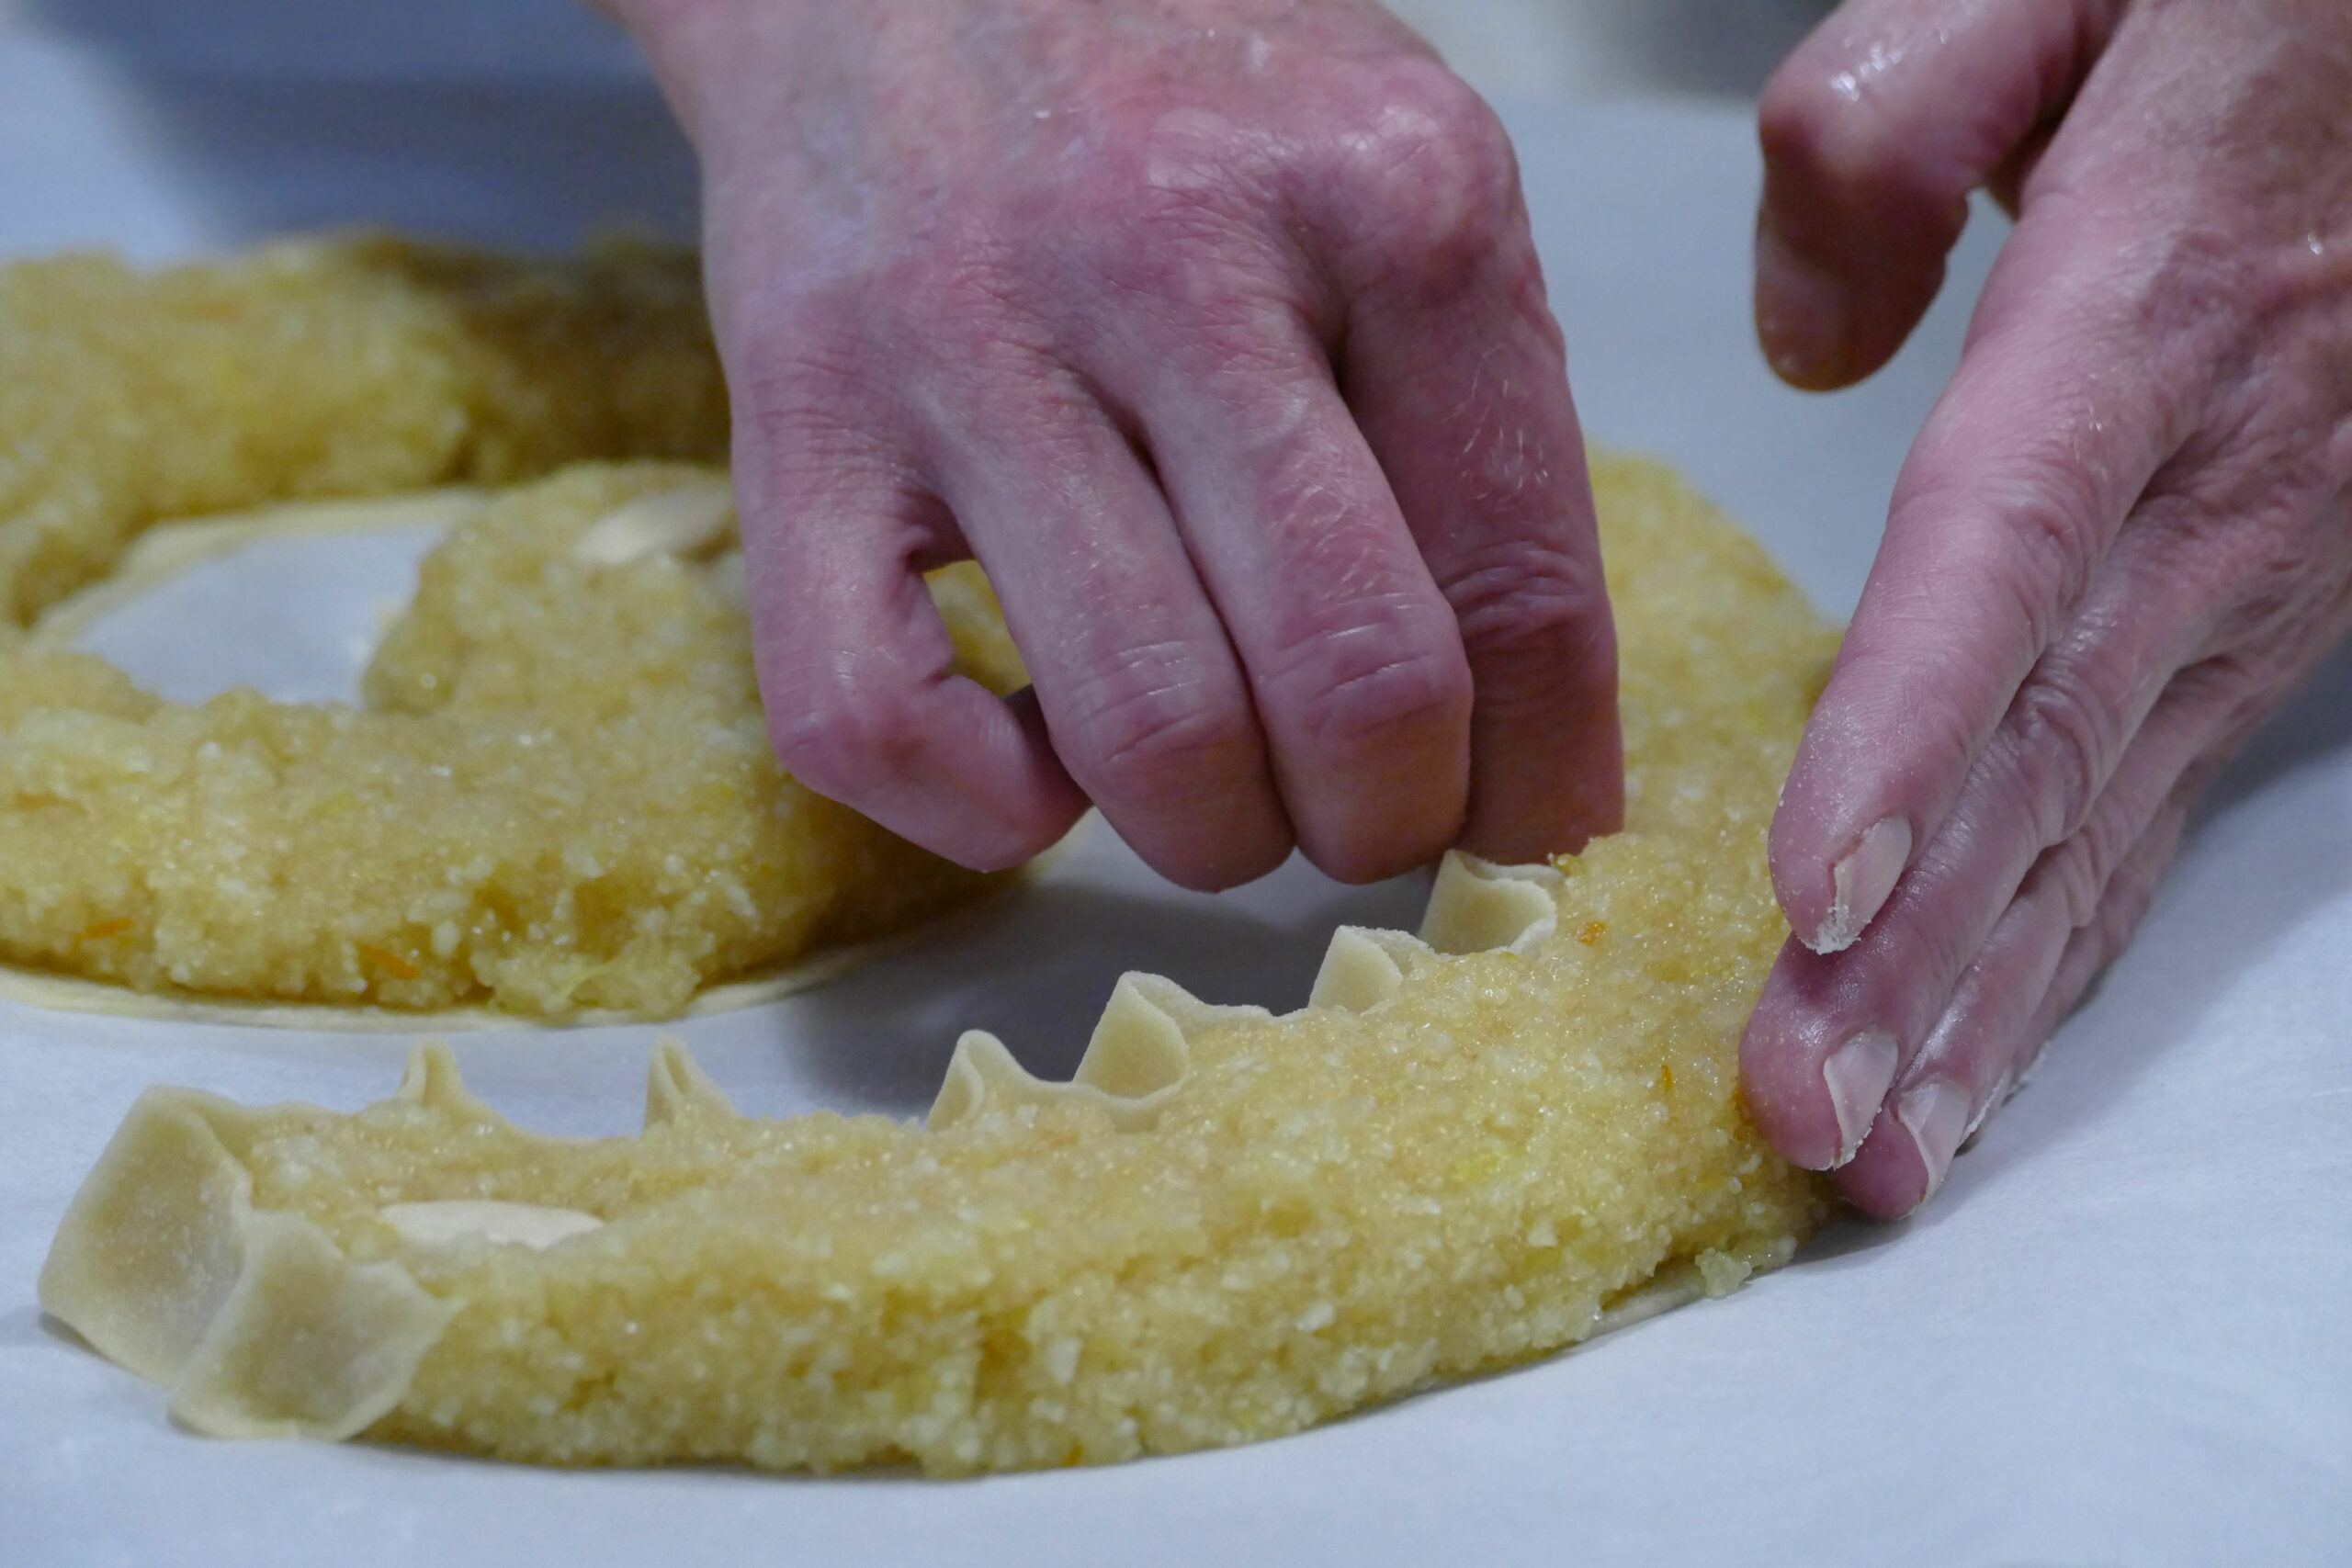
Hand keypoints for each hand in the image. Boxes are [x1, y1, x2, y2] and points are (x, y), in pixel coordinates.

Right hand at [604, 0, 1621, 890]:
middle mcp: (1175, 261)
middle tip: (1364, 812)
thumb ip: (1487, 430)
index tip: (1526, 828)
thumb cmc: (1186, 92)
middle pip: (1350, 684)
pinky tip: (1042, 760)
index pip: (1519, 582)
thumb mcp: (1402, 175)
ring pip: (1146, 735)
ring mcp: (967, 348)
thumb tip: (1535, 758)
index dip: (1541, 774)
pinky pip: (877, 724)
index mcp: (1388, 198)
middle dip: (1384, 822)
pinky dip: (989, 813)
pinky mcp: (797, 430)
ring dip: (1215, 833)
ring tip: (1219, 782)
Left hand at [1741, 0, 2351, 1215]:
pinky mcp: (2266, 624)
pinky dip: (2060, 953)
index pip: (2004, 556)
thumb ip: (1893, 128)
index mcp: (2146, 322)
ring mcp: (2263, 579)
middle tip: (1803, 1113)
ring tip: (1869, 1153)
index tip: (1822, 890)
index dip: (1913, 733)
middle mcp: (2219, 490)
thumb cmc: (2248, 9)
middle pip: (2040, 748)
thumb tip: (1803, 340)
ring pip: (2098, 821)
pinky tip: (1978, 1060)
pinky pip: (2146, 812)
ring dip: (1982, 1004)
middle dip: (1920, 953)